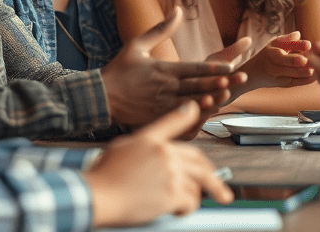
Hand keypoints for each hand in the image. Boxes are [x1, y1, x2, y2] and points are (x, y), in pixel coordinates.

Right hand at [85, 101, 233, 226]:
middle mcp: (166, 153)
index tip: (199, 108)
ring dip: (192, 197)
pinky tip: (176, 211)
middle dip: (213, 178)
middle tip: (221, 191)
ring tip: (183, 205)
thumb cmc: (104, 174)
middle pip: (199, 161)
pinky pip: (191, 201)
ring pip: (196, 184)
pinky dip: (186, 209)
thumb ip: (145, 140)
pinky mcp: (172, 193)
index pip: (176, 121)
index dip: (190, 114)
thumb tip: (155, 143)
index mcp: (152, 139)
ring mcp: (171, 172)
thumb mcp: (123, 145)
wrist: (98, 194)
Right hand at [101, 6, 247, 127]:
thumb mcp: (137, 44)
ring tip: (228, 97)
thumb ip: (161, 28)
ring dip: (211, 100)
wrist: (101, 97)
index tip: (231, 67)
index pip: (194, 68)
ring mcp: (162, 104)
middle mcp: (165, 87)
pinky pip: (181, 118)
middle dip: (220, 83)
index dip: (214, 69)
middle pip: (198, 86)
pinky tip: (208, 114)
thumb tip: (178, 9)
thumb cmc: (119, 70)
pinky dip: (197, 116)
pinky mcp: (158, 117)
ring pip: (193, 103)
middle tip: (238, 80)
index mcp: (163, 69)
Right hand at [239, 31, 314, 91]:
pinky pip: (297, 83)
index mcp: (271, 51)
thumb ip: (286, 39)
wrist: (252, 74)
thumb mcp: (272, 44)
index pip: (284, 46)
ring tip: (315, 68)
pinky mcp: (284, 85)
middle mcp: (273, 64)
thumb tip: (298, 34)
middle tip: (308, 59)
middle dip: (297, 60)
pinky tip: (316, 76)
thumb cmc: (266, 55)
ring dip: (304, 72)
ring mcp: (278, 76)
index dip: (297, 45)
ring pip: (293, 74)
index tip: (308, 44)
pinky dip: (306, 80)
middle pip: (286, 61)